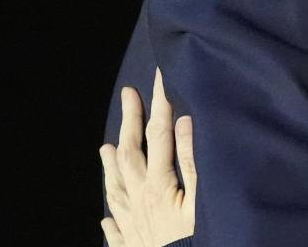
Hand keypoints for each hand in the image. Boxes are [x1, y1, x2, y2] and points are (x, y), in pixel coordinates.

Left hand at [100, 69, 196, 246]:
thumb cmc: (199, 237)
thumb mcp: (203, 198)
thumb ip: (193, 160)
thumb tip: (184, 123)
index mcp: (158, 184)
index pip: (158, 135)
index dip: (158, 104)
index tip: (158, 78)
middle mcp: (138, 199)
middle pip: (130, 155)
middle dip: (130, 122)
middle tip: (128, 95)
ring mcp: (131, 224)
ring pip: (116, 189)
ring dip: (111, 166)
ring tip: (104, 149)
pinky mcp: (132, 245)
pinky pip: (115, 230)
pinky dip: (110, 220)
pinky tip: (106, 216)